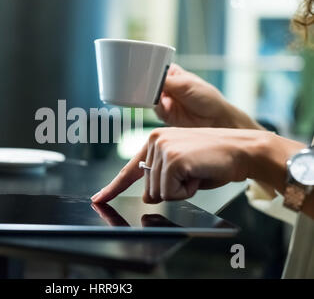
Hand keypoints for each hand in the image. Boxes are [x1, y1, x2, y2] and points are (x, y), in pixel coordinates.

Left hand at [91, 128, 304, 203]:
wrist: (242, 150)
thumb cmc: (216, 159)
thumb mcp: (183, 171)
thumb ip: (162, 181)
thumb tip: (149, 196)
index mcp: (155, 142)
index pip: (130, 170)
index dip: (113, 187)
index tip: (99, 198)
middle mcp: (154, 141)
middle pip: (148, 189)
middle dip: (173, 189)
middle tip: (193, 173)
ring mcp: (162, 149)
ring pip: (158, 193)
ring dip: (181, 190)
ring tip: (197, 171)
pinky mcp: (172, 159)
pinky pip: (170, 192)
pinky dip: (186, 191)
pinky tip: (198, 173)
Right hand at [155, 64, 262, 129]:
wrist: (215, 118)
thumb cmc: (207, 97)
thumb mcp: (186, 84)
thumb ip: (166, 81)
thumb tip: (149, 78)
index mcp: (171, 74)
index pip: (154, 70)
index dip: (149, 72)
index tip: (146, 75)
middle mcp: (165, 87)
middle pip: (149, 85)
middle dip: (149, 87)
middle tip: (152, 88)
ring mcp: (164, 101)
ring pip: (150, 98)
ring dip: (153, 99)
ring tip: (162, 99)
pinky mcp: (164, 114)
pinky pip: (155, 111)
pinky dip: (158, 109)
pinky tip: (165, 108)